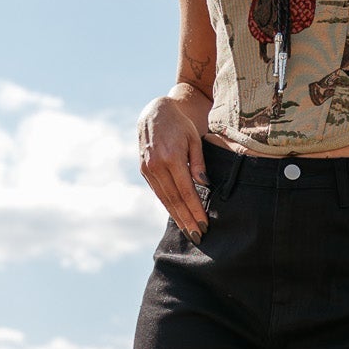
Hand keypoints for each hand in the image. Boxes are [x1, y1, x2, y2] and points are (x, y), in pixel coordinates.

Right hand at [138, 96, 208, 241]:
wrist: (154, 113)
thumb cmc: (180, 125)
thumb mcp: (194, 139)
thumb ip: (199, 163)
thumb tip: (204, 186)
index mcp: (170, 157)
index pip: (186, 191)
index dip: (195, 210)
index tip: (204, 224)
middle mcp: (156, 166)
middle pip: (174, 200)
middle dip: (186, 220)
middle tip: (198, 236)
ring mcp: (147, 169)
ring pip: (164, 199)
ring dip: (177, 217)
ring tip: (189, 231)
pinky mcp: (144, 170)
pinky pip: (158, 192)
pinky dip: (168, 206)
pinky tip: (178, 216)